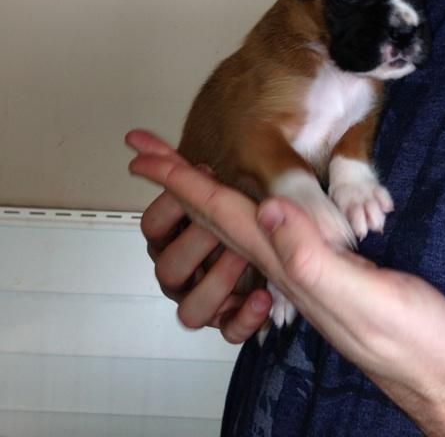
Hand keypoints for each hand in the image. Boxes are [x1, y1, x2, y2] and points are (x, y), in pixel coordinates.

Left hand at [126, 129, 444, 425]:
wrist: (443, 373)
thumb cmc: (413, 341)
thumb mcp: (366, 300)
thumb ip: (313, 259)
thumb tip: (266, 208)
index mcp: (288, 266)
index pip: (222, 214)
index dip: (181, 181)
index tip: (142, 154)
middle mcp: (286, 267)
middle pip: (218, 217)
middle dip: (179, 182)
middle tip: (146, 151)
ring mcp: (304, 270)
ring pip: (240, 225)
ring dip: (205, 195)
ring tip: (182, 172)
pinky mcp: (327, 270)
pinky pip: (270, 234)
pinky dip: (246, 210)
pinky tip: (249, 207)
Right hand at [130, 132, 271, 342]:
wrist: (286, 244)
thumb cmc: (245, 210)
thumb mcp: (217, 183)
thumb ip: (175, 163)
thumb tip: (133, 137)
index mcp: (175, 238)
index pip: (152, 227)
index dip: (171, 207)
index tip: (197, 177)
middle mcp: (185, 272)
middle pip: (167, 270)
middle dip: (197, 243)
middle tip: (227, 220)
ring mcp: (207, 299)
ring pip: (189, 311)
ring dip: (217, 282)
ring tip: (246, 256)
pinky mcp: (232, 320)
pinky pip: (227, 333)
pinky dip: (242, 318)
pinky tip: (263, 296)